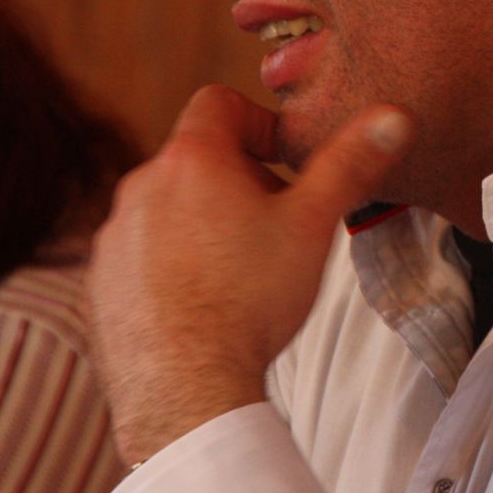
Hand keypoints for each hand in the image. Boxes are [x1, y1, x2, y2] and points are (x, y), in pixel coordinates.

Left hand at [85, 85, 413, 465]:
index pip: (220, 102)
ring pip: (167, 208)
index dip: (260, 122)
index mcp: (191, 159)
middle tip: (276, 224)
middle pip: (196, 159)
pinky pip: (140, 255)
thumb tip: (393, 115)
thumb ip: (350, 163)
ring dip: (202, 222)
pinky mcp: (100, 283)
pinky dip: (171, 266)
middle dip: (238, 180)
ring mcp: (113, 237)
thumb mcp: (314, 224)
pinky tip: (204, 303)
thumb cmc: (250, 301)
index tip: (284, 162)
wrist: (184, 389)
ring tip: (241, 271)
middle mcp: (140, 187)